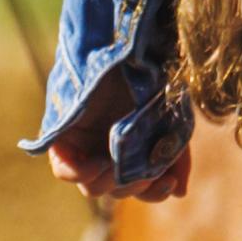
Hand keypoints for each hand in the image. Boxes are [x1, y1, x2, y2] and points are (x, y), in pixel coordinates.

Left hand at [43, 66, 190, 205]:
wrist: (123, 48)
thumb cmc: (147, 78)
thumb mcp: (170, 118)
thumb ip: (174, 154)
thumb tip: (179, 192)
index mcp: (131, 152)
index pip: (141, 187)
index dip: (155, 192)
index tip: (169, 182)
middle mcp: (107, 153)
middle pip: (116, 190)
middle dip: (134, 185)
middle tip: (147, 172)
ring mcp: (83, 147)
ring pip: (91, 187)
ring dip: (109, 182)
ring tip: (119, 164)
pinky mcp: (62, 137)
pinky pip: (65, 170)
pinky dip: (81, 172)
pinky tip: (98, 162)